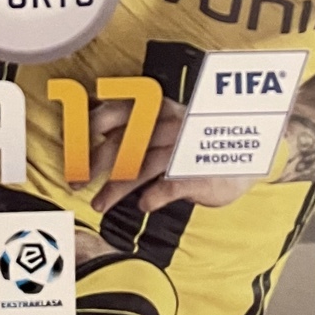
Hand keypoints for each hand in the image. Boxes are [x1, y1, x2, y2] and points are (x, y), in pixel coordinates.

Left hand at [87, 97, 256, 214]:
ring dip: (116, 188)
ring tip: (99, 204)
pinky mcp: (200, 174)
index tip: (71, 147)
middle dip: (95, 163)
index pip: (116, 111)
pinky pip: (171, 184)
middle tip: (76, 182)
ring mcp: (185, 149)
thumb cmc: (193, 143)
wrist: (243, 159)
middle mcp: (169, 124)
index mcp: (157, 108)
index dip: (90, 127)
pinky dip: (155, 195)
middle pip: (123, 142)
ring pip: (142, 166)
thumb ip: (131, 124)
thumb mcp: (164, 124)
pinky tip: (143, 205)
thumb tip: (90, 118)